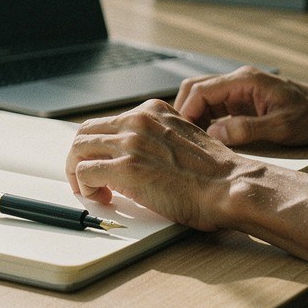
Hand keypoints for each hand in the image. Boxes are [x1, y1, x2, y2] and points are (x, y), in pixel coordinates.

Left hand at [65, 99, 249, 230]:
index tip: (100, 163)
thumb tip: (132, 153)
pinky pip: (85, 173)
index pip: (105, 122)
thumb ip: (155, 137)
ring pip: (78, 150)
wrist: (229, 186)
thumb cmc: (213, 173)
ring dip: (78, 173)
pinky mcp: (127, 169)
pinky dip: (84, 187)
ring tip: (92, 190)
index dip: (97, 147)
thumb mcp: (182, 137)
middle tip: (87, 179)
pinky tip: (100, 197)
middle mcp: (137, 120)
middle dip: (79, 158)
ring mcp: (131, 143)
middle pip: (85, 133)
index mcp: (151, 111)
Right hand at [174, 66, 307, 146]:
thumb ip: (247, 129)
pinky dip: (204, 120)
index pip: (201, 90)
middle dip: (184, 111)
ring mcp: (238, 89)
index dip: (187, 111)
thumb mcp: (281, 127)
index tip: (182, 133)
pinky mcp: (241, 100)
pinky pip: (214, 105)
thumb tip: (214, 135)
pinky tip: (205, 138)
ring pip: (202, 97)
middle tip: (181, 137)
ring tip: (191, 140)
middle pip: (195, 89)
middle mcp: (238, 81)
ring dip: (193, 116)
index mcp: (245, 81)